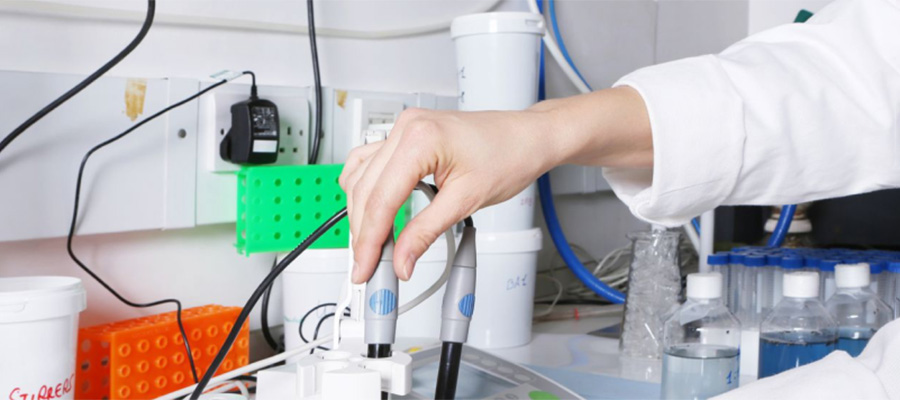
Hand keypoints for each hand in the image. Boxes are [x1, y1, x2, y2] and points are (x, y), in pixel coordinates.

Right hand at [339, 87, 650, 283]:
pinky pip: (370, 161)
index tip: (365, 267)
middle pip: (366, 189)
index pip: (380, 200)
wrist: (528, 138)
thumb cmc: (510, 156)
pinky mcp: (407, 134)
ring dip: (361, 212)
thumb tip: (402, 260)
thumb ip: (425, 233)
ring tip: (369, 245)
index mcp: (419, 139)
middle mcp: (406, 127)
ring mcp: (404, 128)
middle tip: (367, 265)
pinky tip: (370, 209)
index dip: (369, 241)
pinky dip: (366, 188)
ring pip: (362, 176)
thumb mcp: (466, 202)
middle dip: (363, 232)